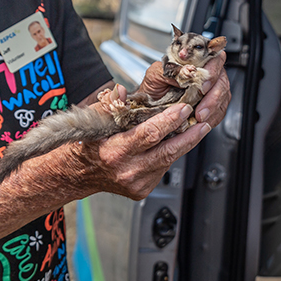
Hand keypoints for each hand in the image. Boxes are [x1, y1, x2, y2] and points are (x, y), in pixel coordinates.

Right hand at [89, 98, 207, 199]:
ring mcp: (136, 183)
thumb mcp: (93, 119)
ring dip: (184, 144)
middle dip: (188, 135)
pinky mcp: (142, 190)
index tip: (183, 109)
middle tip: (202, 121)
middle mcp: (128, 170)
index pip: (150, 134)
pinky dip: (170, 155)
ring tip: (196, 128)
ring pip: (168, 161)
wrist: (79, 174)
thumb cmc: (88, 144)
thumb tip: (122, 91)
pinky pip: (162, 170)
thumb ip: (110, 104)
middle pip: (167, 151)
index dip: (169, 120)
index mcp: (115, 151)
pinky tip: (175, 143)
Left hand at [139, 52, 229, 128]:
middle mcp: (206, 73)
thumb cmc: (154, 86)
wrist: (150, 104)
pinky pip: (220, 111)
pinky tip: (203, 122)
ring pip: (223, 97)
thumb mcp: (156, 74)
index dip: (211, 72)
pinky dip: (213, 118)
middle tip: (201, 109)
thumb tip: (185, 71)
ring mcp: (212, 89)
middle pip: (221, 81)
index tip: (201, 86)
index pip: (213, 59)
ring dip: (213, 109)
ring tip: (200, 117)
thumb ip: (171, 69)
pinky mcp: (213, 104)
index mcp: (195, 61)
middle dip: (213, 97)